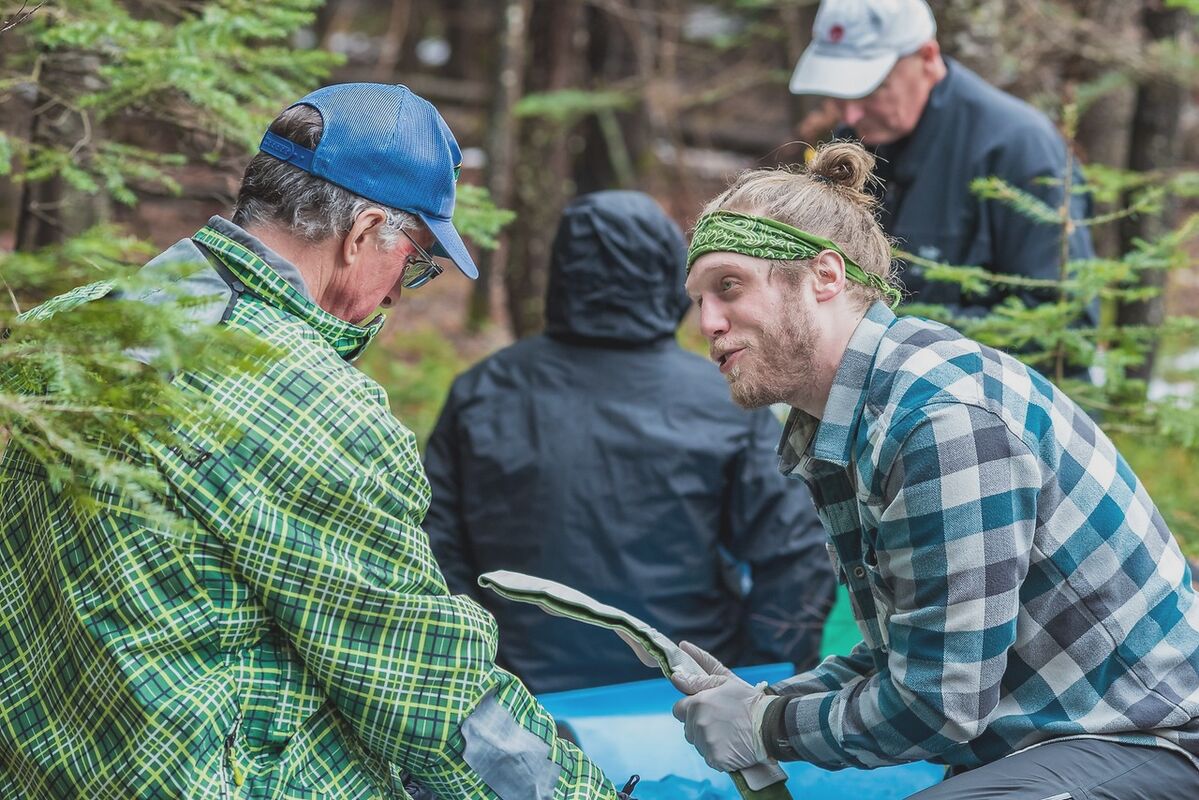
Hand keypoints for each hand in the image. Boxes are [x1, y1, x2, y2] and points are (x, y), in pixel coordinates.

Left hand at [670, 642, 770, 771]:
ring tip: (728, 734)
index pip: (678, 709)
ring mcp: (706, 743)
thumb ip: (698, 680)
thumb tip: (675, 676)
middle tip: (721, 722)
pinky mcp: (715, 759)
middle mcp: (698, 723)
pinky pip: (709, 758)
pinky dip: (718, 754)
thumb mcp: (725, 683)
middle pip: (688, 728)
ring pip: (698, 743)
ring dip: (708, 740)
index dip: (690, 709)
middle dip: (699, 725)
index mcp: (698, 703)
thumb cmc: (749, 702)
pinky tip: (731, 746)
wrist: (771, 725)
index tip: (704, 710)